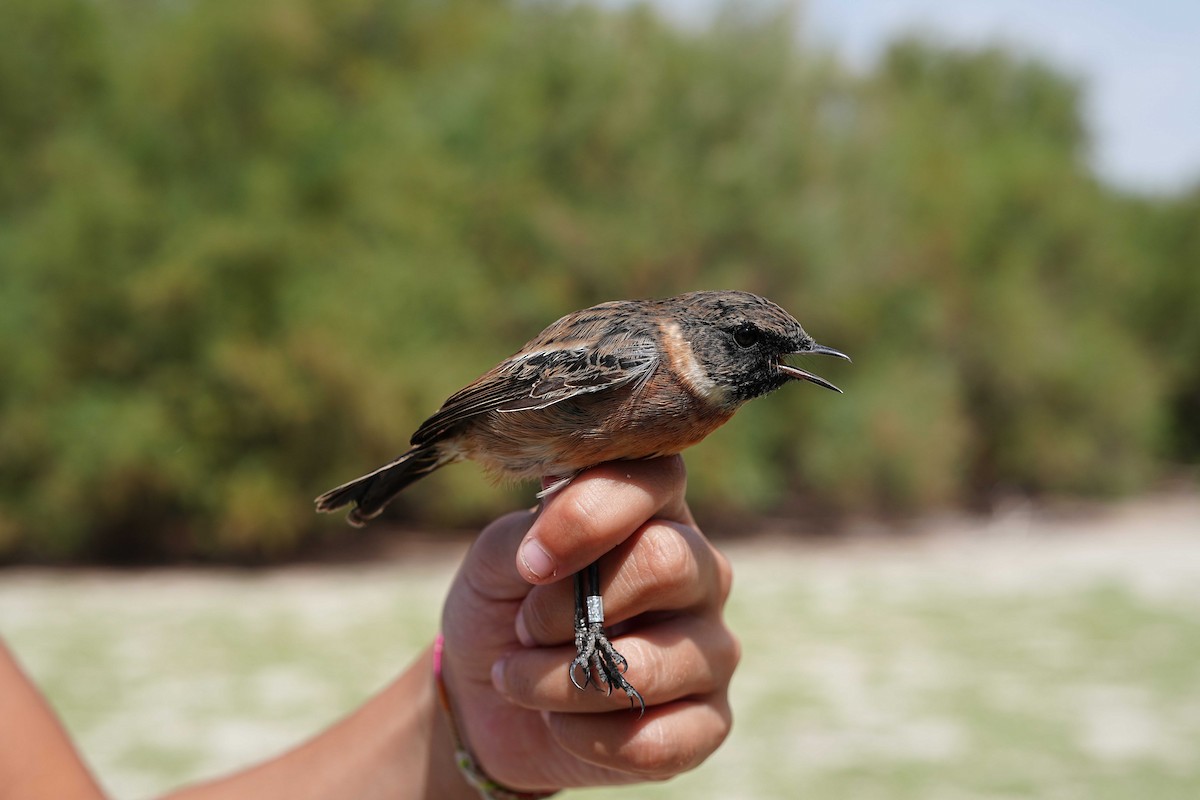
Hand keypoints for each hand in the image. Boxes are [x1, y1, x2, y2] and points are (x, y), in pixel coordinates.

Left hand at [439, 456, 739, 792]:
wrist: (488, 697)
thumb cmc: (506, 606)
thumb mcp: (500, 558)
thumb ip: (530, 533)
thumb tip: (554, 545)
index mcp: (655, 512)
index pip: (659, 476)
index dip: (588, 515)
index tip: (530, 562)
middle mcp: (699, 570)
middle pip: (666, 562)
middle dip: (570, 606)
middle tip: (525, 627)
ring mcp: (712, 646)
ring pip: (649, 666)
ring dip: (559, 682)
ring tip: (520, 679)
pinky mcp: (709, 721)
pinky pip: (656, 740)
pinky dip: (586, 739)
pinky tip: (560, 725)